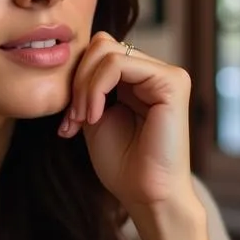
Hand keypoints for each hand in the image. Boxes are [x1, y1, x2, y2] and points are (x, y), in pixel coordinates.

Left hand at [57, 32, 195, 211]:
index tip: (67, 120)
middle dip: (77, 80)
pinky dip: (96, 88)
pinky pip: (118, 63)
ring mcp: (167, 74)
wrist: (145, 194)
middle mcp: (156, 72)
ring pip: (107, 51)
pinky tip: (94, 117)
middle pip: (101, 44)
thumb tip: (68, 57)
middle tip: (72, 118)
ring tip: (82, 119)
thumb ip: (88, 87)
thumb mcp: (93, 116)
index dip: (76, 79)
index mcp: (140, 80)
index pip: (99, 51)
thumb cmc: (123, 164)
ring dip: (84, 87)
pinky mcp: (172, 81)